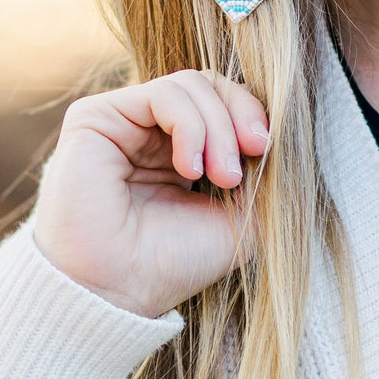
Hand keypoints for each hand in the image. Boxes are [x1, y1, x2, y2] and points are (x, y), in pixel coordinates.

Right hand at [32, 71, 269, 317]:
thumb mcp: (244, 218)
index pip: (225, 102)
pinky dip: (190, 125)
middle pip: (212, 85)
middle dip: (241, 115)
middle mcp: (150, 131)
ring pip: (191, 85)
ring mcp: (124, 121)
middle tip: (255, 152)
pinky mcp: (96, 117)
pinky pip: (163, 94)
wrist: (117, 293)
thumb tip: (281, 133)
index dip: (253, 115)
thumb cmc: (173, 264)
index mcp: (181, 149)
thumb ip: (266, 175)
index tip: (268, 149)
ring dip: (218, 126)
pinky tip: (189, 168)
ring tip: (221, 175)